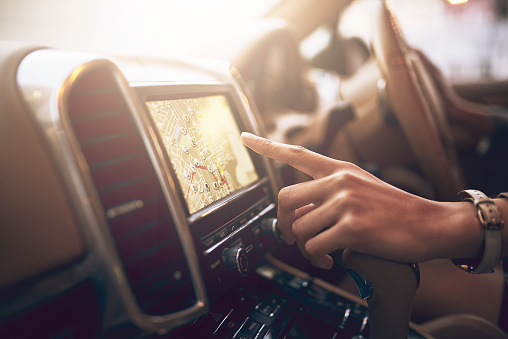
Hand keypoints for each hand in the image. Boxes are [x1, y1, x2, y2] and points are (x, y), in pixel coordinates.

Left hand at [241, 132, 481, 268]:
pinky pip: (314, 246)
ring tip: (320, 252)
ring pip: (300, 227)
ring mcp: (345, 203)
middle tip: (292, 237)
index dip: (267, 145)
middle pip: (285, 198)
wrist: (430, 224)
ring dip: (305, 247)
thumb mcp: (361, 189)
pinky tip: (329, 259)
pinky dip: (317, 258)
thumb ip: (329, 193)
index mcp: (340, 170)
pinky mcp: (352, 227)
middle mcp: (339, 181)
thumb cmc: (394, 210)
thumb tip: (300, 212)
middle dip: (284, 222)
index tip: (245, 137)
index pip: (296, 154)